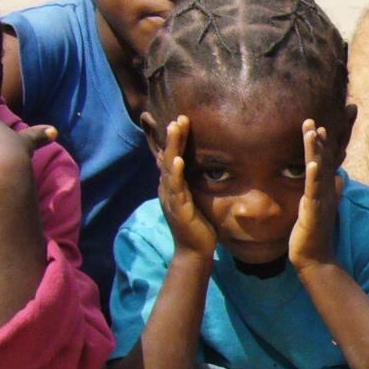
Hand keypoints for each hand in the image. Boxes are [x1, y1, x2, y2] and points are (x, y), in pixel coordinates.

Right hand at [156, 115, 217, 259]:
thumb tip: (201, 166)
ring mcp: (170, 198)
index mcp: (171, 185)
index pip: (170, 156)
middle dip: (172, 136)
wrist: (195, 251)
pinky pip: (176, 188)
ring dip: (173, 147)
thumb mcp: (194, 198)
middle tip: (178, 117)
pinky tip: (178, 161)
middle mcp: (167, 189)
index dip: (173, 139)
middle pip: (167, 156)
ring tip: (176, 128)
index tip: (178, 119)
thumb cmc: (197, 224)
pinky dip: (176, 174)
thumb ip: (193, 182)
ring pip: (169, 167)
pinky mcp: (178, 209)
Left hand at [287, 118, 341, 269]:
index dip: (323, 144)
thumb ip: (332, 191)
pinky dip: (314, 176)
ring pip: (318, 170)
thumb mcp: (321, 208)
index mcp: (326, 189)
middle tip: (312, 119)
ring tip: (312, 131)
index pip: (325, 161)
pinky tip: (313, 164)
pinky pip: (314, 190)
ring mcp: (321, 199)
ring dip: (315, 150)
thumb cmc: (315, 234)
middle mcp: (326, 191)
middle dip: (318, 139)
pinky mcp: (315, 210)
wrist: (315, 258)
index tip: (318, 125)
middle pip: (323, 159)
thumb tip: (340, 178)